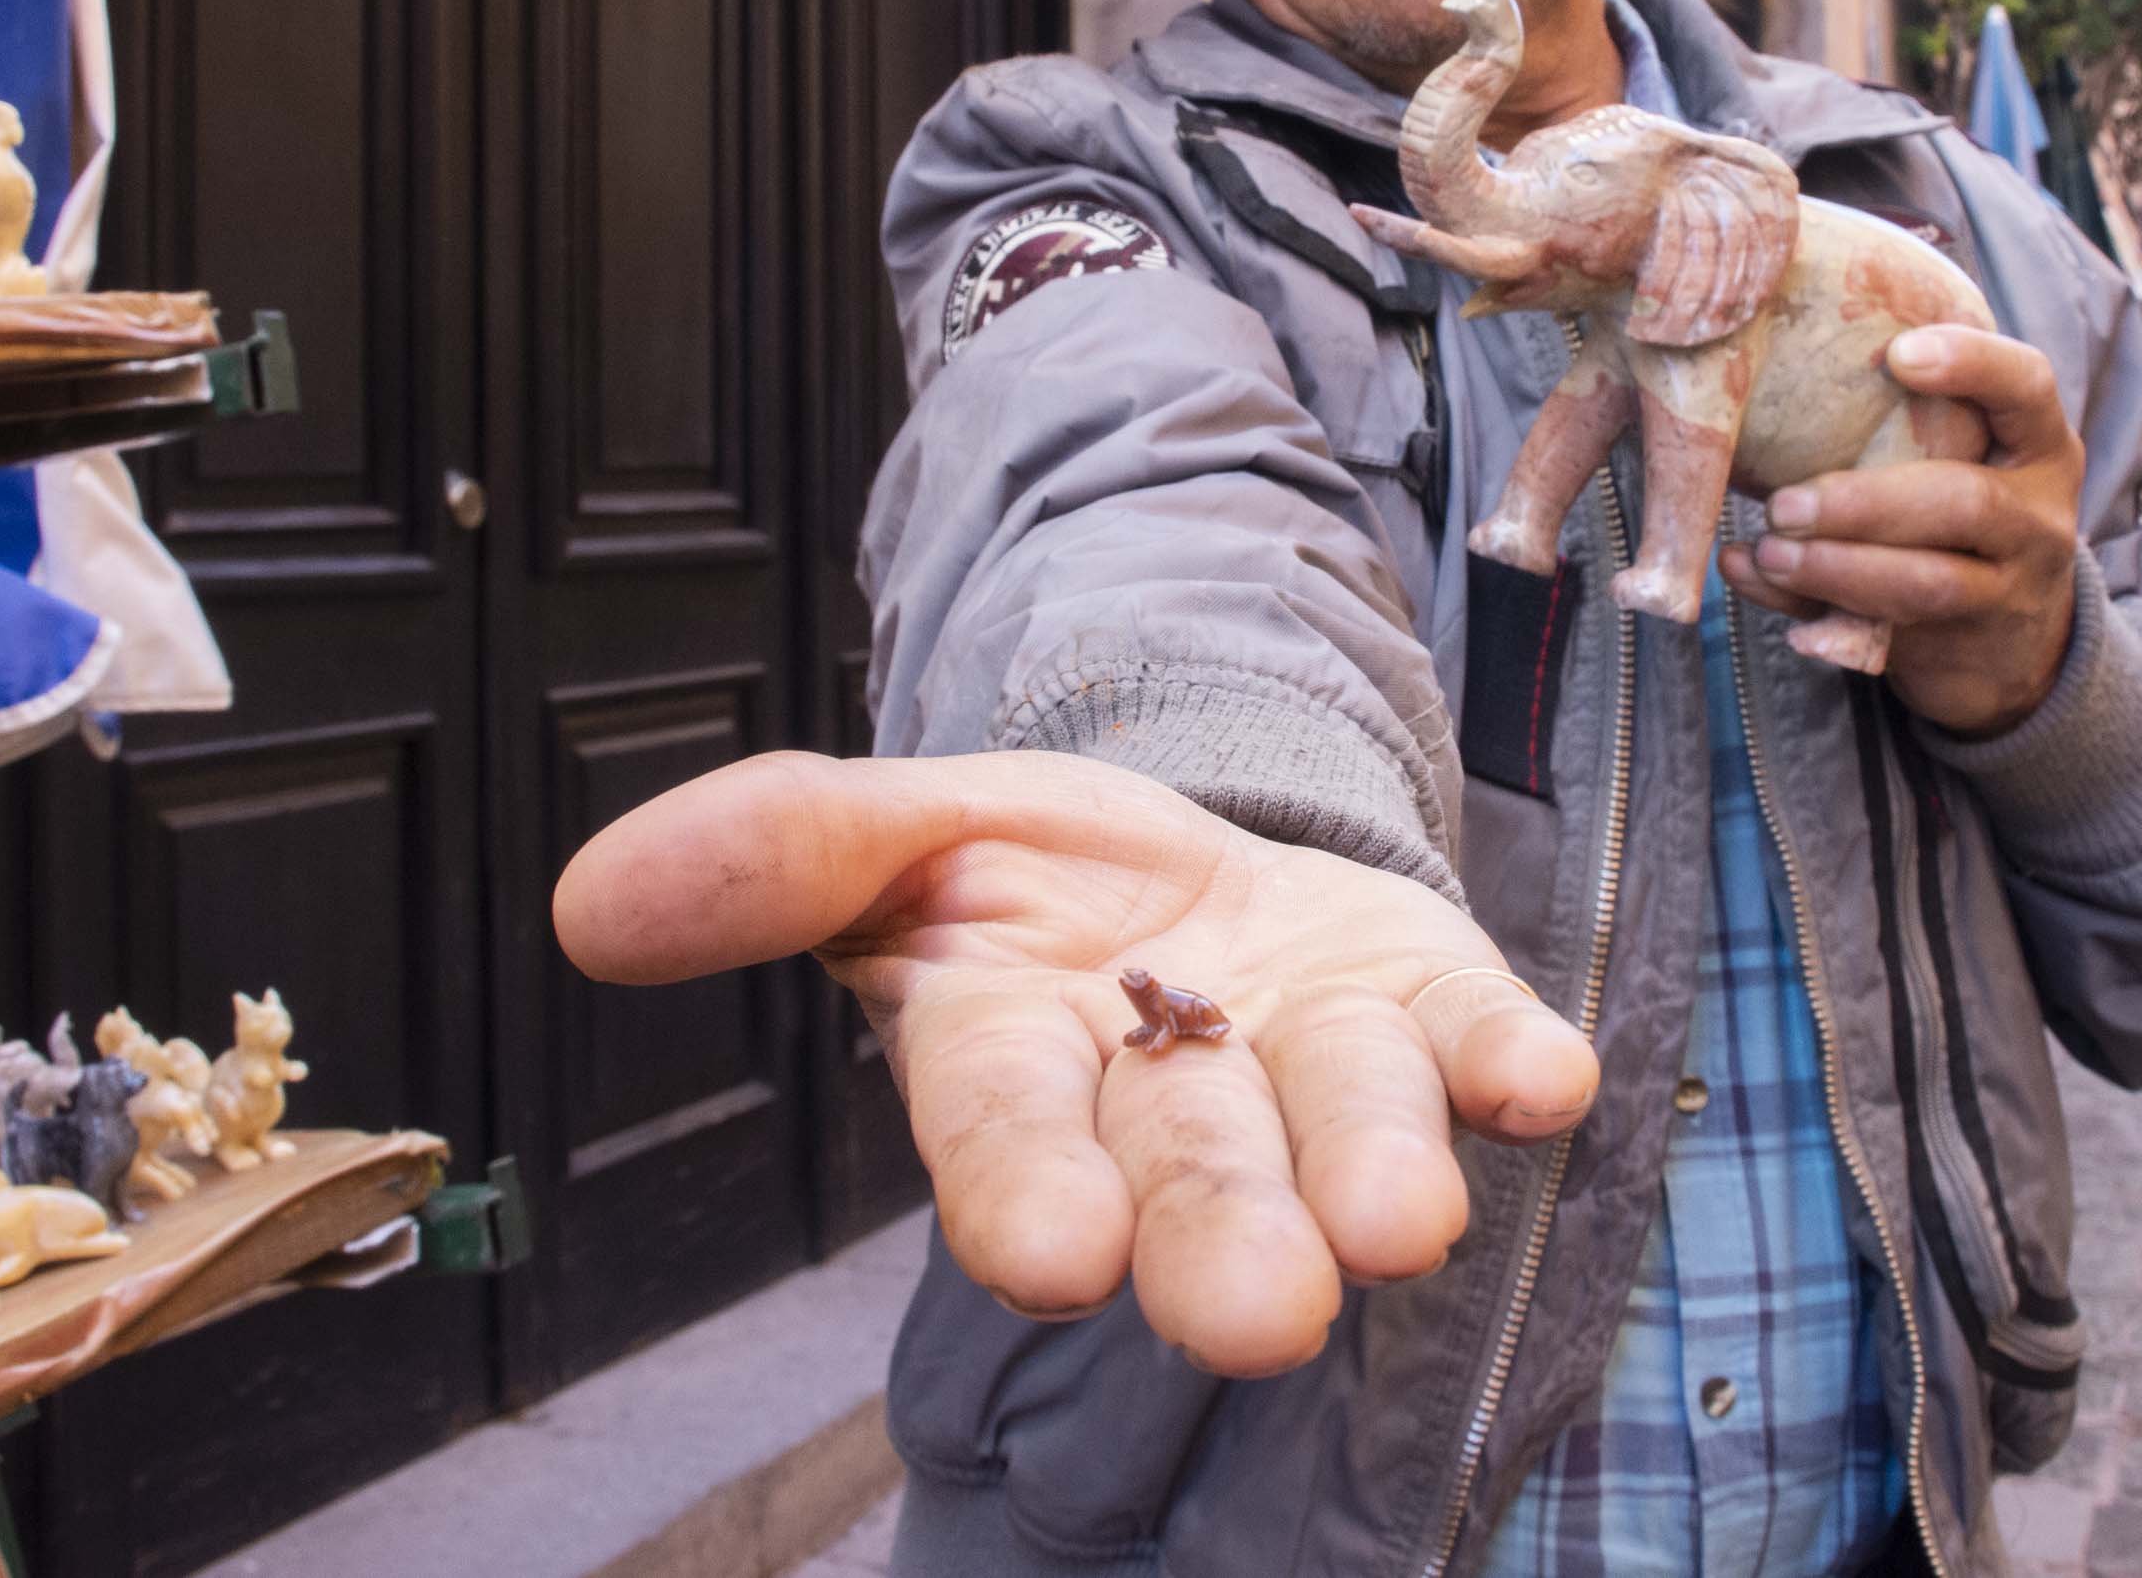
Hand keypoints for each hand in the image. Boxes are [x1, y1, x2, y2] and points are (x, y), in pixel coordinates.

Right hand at [551, 751, 1597, 1375]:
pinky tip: (1550, 1081)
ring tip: (1402, 1229)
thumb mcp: (890, 826)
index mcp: (1011, 1050)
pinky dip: (1513, 1064)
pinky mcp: (1431, 1004)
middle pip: (1193, 1170)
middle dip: (1221, 1239)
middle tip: (1260, 1315)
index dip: (1024, 1186)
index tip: (1050, 1257)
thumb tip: (592, 905)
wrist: (1185, 855)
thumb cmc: (1023, 883)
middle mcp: (1170, 1087)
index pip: (1005, 1129)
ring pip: (1344, 1125)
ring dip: (1375, 1173)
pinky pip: (1477, 1043)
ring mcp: (1312, 1056)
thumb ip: (774, 853)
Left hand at [1719, 325, 2082, 737]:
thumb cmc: (1968, 516)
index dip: (1971, 365)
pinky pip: (1879, 633)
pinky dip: (1808, 610)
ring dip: (1835, 568)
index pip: (2027, 388)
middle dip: (1867, 504)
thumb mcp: (1976, 461)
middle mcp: (2036, 519)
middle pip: (1965, 504)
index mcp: (2039, 447)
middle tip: (1785, 505)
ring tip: (1767, 551)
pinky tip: (1757, 583)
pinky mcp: (1956, 648)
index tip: (1898, 355)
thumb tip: (1766, 381)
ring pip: (1927, 584)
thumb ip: (1913, 423)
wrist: (2016, 648)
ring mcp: (2005, 593)